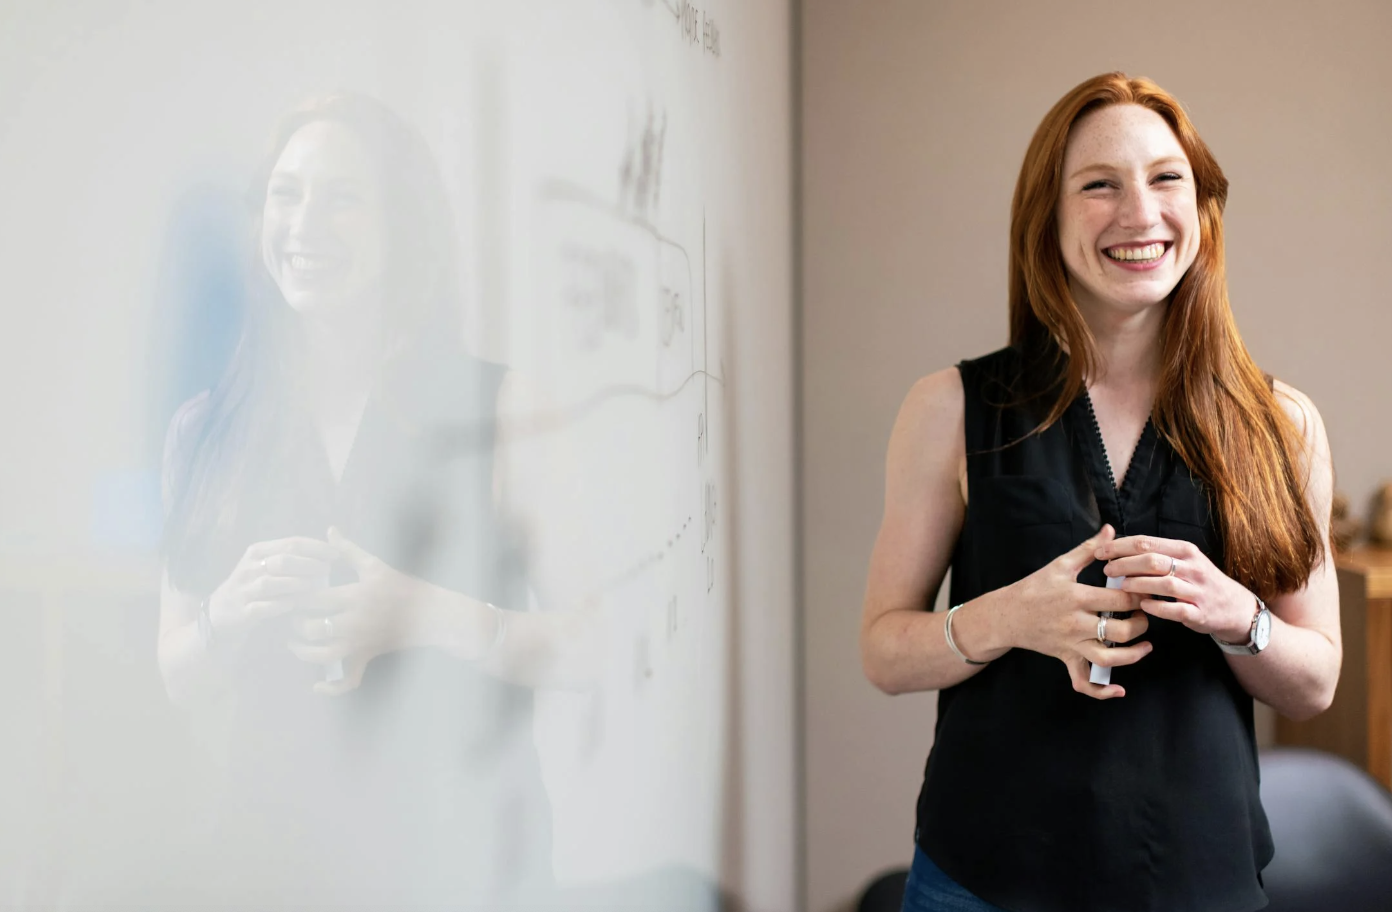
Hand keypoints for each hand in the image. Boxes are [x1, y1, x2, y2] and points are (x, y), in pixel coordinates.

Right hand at [207, 537, 335, 639]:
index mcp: (257, 552)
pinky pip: (263, 607)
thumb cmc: (253, 588)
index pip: (291, 543)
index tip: (336, 554)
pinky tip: (295, 604)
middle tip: (327, 570)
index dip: (316, 547)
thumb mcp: (266, 566)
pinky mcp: (242, 612)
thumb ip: (291, 556)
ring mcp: (243, 590)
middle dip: (309, 564)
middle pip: (283, 560)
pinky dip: (280, 605)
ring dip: (297, 584)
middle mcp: (249, 568)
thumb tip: (328, 547)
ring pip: (272, 583)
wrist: (221, 614)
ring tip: (316, 586)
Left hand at [288, 527, 438, 695]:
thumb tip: (329, 531)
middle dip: (295, 623)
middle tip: (290, 615)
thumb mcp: (374, 565)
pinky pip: (348, 680)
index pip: (313, 598)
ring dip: (302, 652)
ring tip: (294, 642)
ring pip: (322, 655)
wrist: (428, 613)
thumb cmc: (400, 586)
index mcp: (354, 596)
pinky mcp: (366, 657)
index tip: (288, 592)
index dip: (295, 596)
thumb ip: (347, 550)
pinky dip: (331, 688)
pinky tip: (316, 685)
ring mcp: (360, 643)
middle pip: (311, 628)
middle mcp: (354, 622)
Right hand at [1006, 524, 1151, 698]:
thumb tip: (1110, 530)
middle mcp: (1076, 624)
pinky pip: (1084, 682)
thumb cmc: (1034, 587)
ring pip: (1109, 659)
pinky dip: (1102, 691)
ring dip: (1133, 655)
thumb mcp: (1060, 565)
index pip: (1120, 600)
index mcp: (1076, 597)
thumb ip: (1089, 549)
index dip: (1140, 596)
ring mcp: (1071, 645)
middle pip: (1121, 631)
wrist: (1006, 615)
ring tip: (1145, 644)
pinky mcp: (1066, 659)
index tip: (1148, 590)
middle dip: (1141, 623)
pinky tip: (1119, 689)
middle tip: (1145, 614)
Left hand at [1097, 535, 1258, 642]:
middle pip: (1152, 560)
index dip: (1120, 546)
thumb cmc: (1199, 581)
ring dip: (1138, 584)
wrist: (1234, 607)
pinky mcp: (1199, 613)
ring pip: (1164, 583)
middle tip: (1107, 569)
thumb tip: (1117, 547)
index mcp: (1184, 550)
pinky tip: (1142, 605)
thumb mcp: (1183, 560)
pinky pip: (1175, 609)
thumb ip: (1156, 553)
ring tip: (1121, 586)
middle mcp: (1192, 567)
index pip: (1147, 543)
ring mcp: (1197, 591)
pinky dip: (1157, 607)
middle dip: (1125, 564)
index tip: (1100, 551)